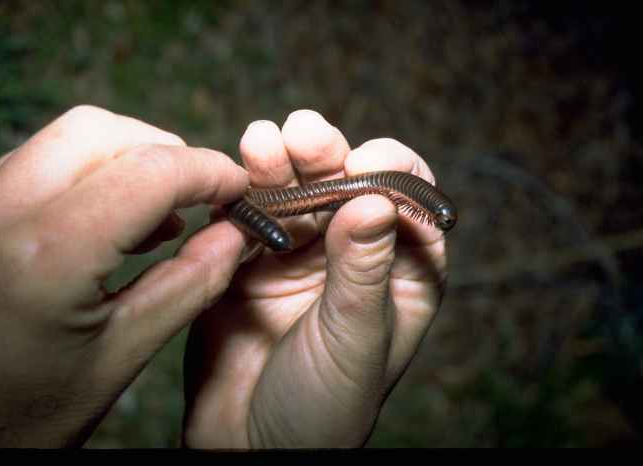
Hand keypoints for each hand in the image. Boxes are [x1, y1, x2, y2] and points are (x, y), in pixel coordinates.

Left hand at [0, 105, 248, 446]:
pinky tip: (116, 222)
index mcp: (47, 255)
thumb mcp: (119, 357)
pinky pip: (40, 162)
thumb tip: (233, 234)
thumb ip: (188, 287)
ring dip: (129, 160)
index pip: (150, 172)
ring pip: (68, 139)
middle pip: (102, 133)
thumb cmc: (26, 410)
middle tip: (201, 196)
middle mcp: (1, 212)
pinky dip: (92, 174)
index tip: (238, 188)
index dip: (208, 171)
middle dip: (166, 154)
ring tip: (163, 216)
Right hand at [183, 110, 448, 447]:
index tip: (364, 164)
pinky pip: (247, 213)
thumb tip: (376, 199)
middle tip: (305, 133)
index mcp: (399, 272)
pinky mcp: (248, 258)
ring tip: (262, 141)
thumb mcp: (355, 342)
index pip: (407, 202)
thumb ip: (363, 272)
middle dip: (326, 153)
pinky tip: (236, 168)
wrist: (249, 447)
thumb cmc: (322, 409)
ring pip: (293, 189)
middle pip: (345, 183)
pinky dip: (241, 190)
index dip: (389, 172)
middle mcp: (350, 253)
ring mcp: (297, 252)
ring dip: (278, 161)